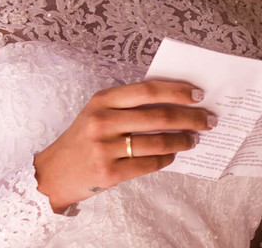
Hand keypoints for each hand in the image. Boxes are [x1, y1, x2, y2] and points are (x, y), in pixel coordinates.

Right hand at [33, 80, 213, 212]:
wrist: (53, 172)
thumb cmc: (83, 139)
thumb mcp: (98, 113)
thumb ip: (128, 106)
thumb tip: (173, 103)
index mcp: (102, 100)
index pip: (148, 90)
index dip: (176, 91)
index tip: (198, 94)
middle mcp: (103, 121)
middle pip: (158, 116)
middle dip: (189, 118)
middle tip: (208, 120)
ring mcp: (105, 148)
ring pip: (157, 142)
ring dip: (183, 141)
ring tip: (194, 139)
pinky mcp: (109, 173)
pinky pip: (149, 164)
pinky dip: (166, 159)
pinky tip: (173, 155)